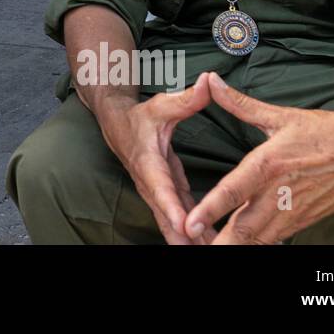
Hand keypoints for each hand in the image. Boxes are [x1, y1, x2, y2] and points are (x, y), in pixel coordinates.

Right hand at [96, 73, 217, 243]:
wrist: (118, 126)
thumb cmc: (141, 116)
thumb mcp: (162, 105)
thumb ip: (187, 98)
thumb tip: (209, 82)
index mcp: (149, 162)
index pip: (160, 187)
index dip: (172, 207)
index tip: (185, 224)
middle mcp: (151, 183)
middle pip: (166, 216)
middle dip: (183, 236)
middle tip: (204, 250)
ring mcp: (158, 193)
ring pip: (172, 224)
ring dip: (190, 240)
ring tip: (215, 251)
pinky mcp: (167, 196)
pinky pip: (179, 220)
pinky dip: (193, 235)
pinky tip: (212, 244)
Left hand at [183, 74, 333, 243]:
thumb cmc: (325, 131)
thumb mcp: (280, 115)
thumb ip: (239, 103)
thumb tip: (211, 82)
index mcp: (269, 164)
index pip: (233, 190)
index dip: (210, 209)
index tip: (189, 223)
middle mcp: (279, 192)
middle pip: (244, 227)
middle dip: (219, 242)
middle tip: (193, 246)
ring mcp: (292, 210)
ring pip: (259, 239)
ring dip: (236, 247)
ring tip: (210, 252)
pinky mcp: (303, 220)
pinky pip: (275, 239)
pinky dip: (257, 247)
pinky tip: (239, 248)